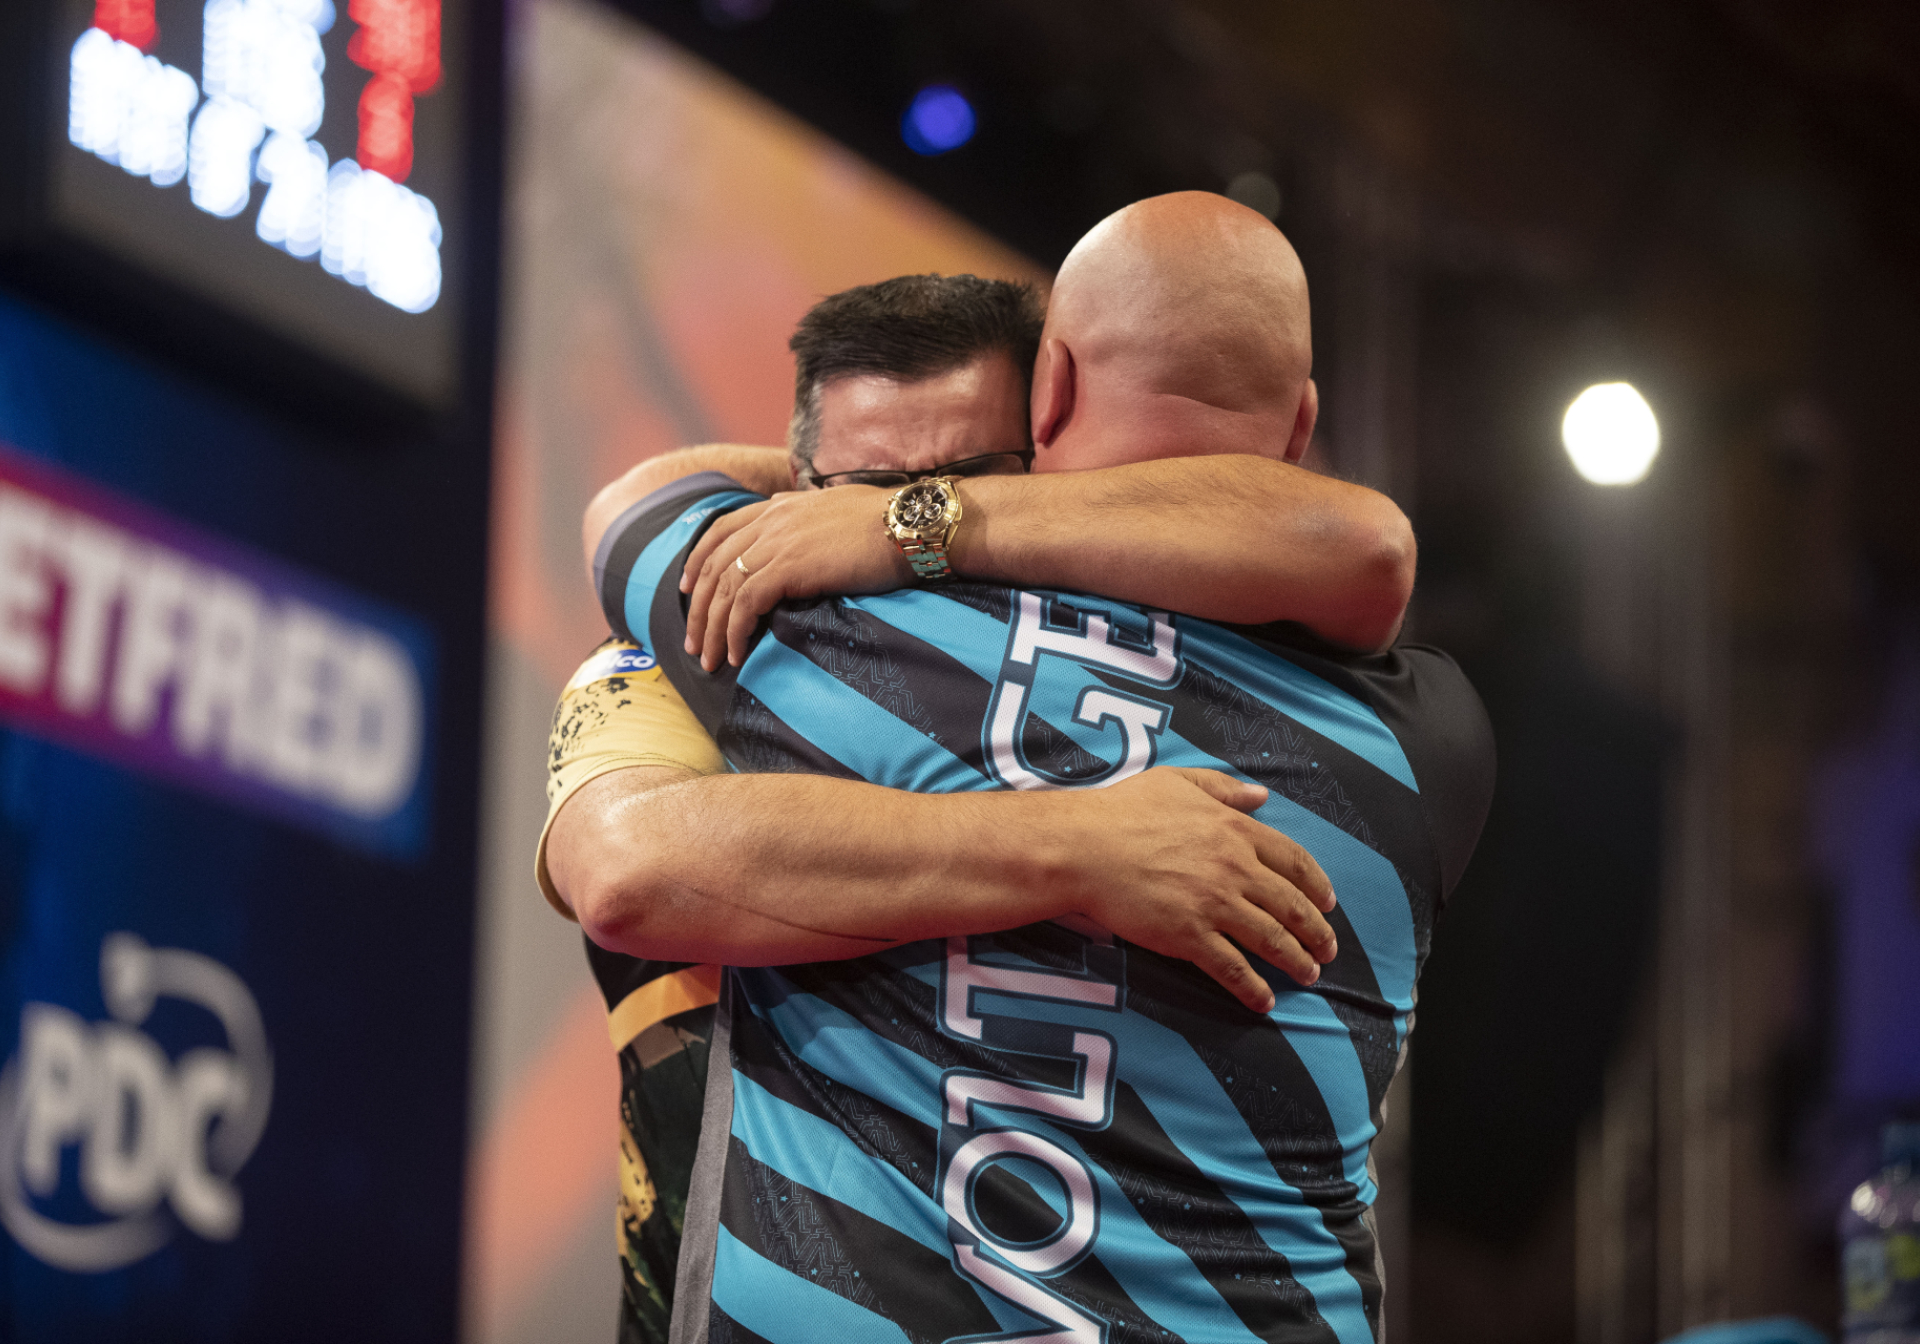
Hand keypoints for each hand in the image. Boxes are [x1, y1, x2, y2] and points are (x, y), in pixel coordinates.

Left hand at [679, 486, 911, 670]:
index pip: (721, 531)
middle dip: (699, 609)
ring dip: (712, 629)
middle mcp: (771, 519)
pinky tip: (737, 654)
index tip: (688, 589)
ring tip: (710, 660)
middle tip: (694, 643)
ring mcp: (777, 541)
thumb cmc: (889, 525)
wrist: (911, 523)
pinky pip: (745, 604)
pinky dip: (735, 632)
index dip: (698, 561)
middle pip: (714, 565)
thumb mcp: (838, 515)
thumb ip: (811, 525)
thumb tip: (806, 544)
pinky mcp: (789, 566)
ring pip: (724, 589)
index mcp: (780, 506)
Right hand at [1056, 767, 1337, 1011]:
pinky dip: (1253, 988)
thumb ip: (1223, 788)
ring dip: (1296, 961)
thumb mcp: (1177, 783)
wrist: (1083, 847)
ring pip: (1272, 940)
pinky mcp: (1189, 936)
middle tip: (1327, 950)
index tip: (1328, 903)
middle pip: (1292, 906)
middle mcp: (1234, 868)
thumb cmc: (1122, 811)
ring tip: (1308, 976)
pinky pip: (1233, 968)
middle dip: (1317, 932)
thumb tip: (1261, 795)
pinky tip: (1264, 1001)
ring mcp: (1214, 904)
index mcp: (1235, 830)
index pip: (1295, 861)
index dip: (1317, 886)